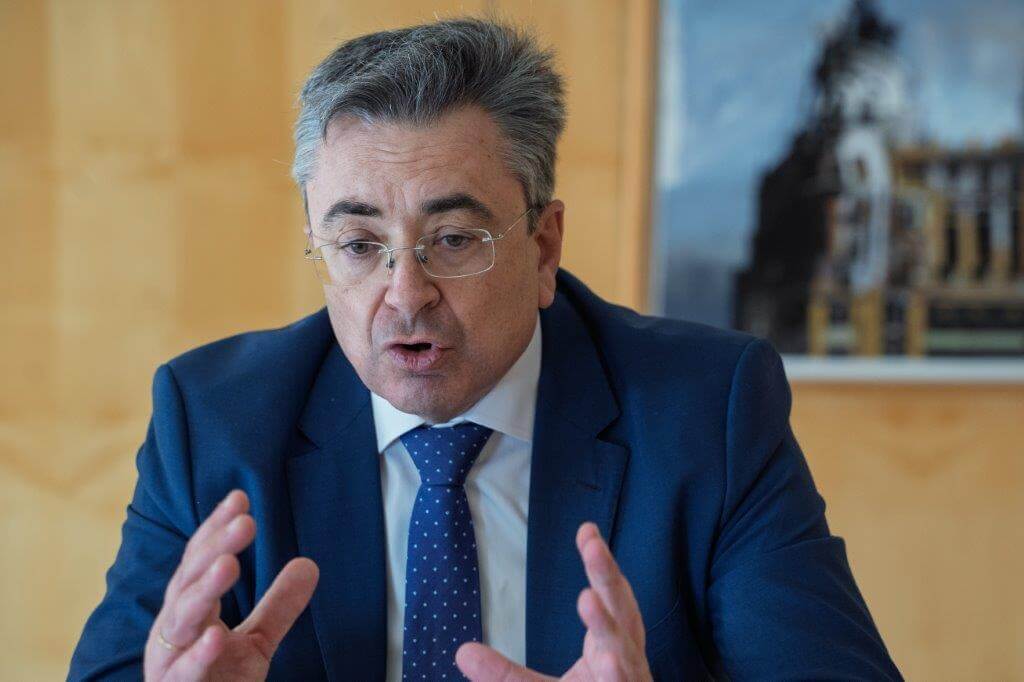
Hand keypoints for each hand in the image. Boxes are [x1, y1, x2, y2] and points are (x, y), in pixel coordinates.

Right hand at [143, 490, 318, 680]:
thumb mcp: (255, 642)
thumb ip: (278, 606)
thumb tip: (309, 564)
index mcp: (190, 611)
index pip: (200, 560)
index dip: (217, 529)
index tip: (240, 498)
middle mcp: (174, 630)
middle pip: (189, 581)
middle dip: (215, 550)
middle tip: (246, 522)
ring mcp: (170, 661)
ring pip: (180, 621)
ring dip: (204, 591)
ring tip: (228, 564)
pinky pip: (184, 673)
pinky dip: (197, 655)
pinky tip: (216, 636)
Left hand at [456, 522, 651, 681]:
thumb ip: (504, 674)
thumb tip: (461, 652)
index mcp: (613, 646)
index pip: (609, 597)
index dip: (600, 565)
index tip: (586, 531)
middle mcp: (628, 662)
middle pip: (622, 614)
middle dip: (607, 579)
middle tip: (591, 547)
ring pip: (625, 656)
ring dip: (608, 627)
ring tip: (588, 600)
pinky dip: (619, 677)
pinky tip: (610, 662)